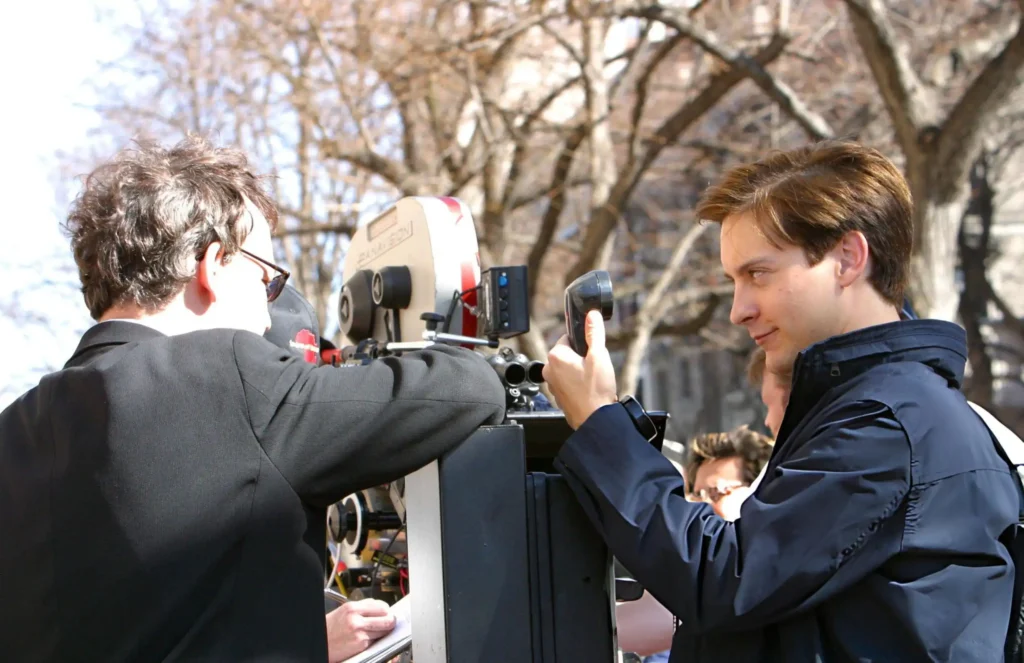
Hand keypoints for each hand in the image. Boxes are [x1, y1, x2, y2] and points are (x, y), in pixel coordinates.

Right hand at [326, 598, 395, 662]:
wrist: (320, 643)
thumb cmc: (331, 628)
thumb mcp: (344, 612)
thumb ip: (362, 608)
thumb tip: (381, 608)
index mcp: (352, 607)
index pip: (381, 605)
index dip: (386, 610)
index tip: (387, 613)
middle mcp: (356, 618)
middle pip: (387, 617)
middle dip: (391, 620)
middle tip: (390, 622)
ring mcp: (359, 632)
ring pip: (385, 629)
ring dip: (384, 631)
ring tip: (378, 631)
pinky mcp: (361, 644)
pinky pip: (376, 640)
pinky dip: (376, 640)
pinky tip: (368, 638)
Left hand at [542, 310, 617, 428]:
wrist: (595, 419)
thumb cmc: (596, 391)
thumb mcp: (599, 356)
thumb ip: (594, 333)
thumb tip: (592, 315)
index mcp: (555, 356)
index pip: (568, 338)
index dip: (583, 343)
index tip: (592, 352)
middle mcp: (549, 369)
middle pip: (568, 353)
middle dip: (581, 358)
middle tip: (594, 368)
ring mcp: (552, 384)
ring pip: (568, 368)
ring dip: (579, 371)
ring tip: (592, 381)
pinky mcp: (558, 396)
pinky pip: (568, 382)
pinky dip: (577, 383)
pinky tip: (588, 390)